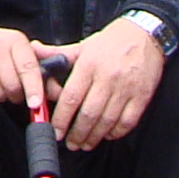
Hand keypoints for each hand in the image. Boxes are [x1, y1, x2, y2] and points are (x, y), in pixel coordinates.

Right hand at [0, 21, 45, 112]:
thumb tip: (58, 92)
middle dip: (18, 95)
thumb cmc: (2, 48)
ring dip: (2, 97)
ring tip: (0, 85)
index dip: (33, 88)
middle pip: (12, 86)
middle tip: (16, 90)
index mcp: (15, 40)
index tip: (36, 104)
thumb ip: (43, 69)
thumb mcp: (24, 49)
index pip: (27, 68)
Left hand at [46, 17, 165, 149]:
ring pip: (107, 121)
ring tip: (85, 144)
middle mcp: (107, 77)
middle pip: (88, 114)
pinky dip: (116, 132)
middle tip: (70, 144)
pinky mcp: (142, 95)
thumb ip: (57, 52)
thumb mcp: (83, 45)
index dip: (61, 119)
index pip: (71, 98)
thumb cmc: (111, 42)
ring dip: (94, 137)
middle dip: (77, 134)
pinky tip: (107, 135)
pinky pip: (127, 121)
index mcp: (89, 64)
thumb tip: (33, 50)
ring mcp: (126, 88)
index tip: (55, 132)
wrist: (145, 33)